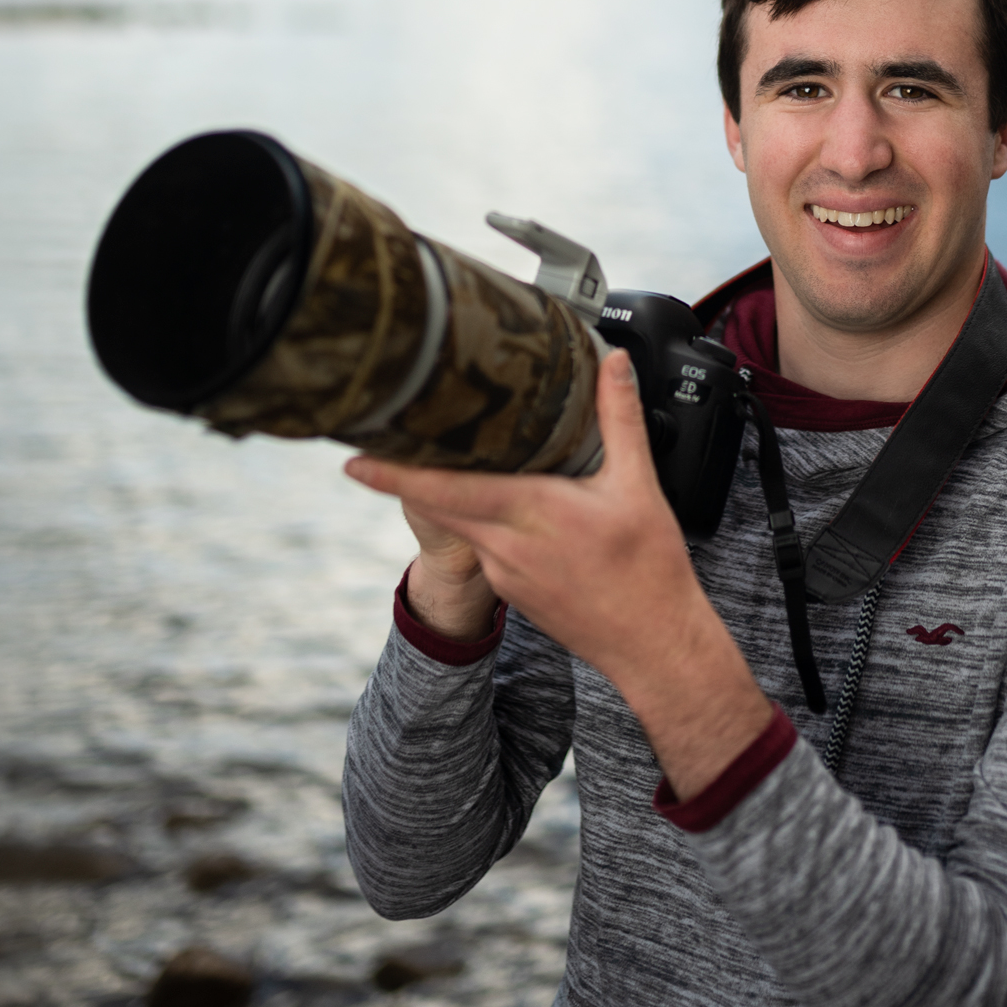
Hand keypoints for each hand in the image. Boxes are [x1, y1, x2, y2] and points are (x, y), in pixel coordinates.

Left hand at [345, 348, 771, 799]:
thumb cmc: (648, 571)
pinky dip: (477, 518)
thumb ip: (619, 417)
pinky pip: (482, 544)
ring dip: (445, 494)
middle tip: (380, 441)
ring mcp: (504, 572)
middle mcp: (506, 545)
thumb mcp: (638, 486)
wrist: (651, 644)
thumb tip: (613, 362)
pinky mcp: (510, 589)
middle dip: (405, 475)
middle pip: (438, 504)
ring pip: (460, 523)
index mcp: (533, 513)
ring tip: (438, 459)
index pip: (446, 489)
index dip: (396, 475)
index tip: (355, 459)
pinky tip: (493, 503)